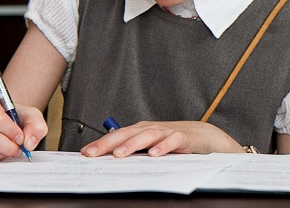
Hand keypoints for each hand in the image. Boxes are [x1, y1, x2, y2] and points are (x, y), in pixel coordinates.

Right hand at [0, 93, 47, 161]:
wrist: (3, 120)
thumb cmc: (13, 116)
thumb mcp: (29, 114)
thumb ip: (35, 125)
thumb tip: (28, 143)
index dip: (10, 131)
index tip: (21, 137)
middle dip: (7, 146)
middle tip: (19, 149)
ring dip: (2, 154)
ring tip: (12, 149)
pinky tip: (1, 152)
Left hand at [81, 121, 244, 157]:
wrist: (205, 136)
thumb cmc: (173, 142)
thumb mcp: (151, 146)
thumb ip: (134, 151)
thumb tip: (110, 159)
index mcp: (141, 131)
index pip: (118, 136)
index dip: (101, 144)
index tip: (85, 153)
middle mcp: (151, 129)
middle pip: (128, 133)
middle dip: (109, 143)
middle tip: (93, 154)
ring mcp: (167, 132)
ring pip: (147, 135)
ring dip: (132, 144)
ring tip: (119, 154)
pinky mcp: (184, 137)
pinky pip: (173, 141)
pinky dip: (164, 146)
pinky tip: (154, 155)